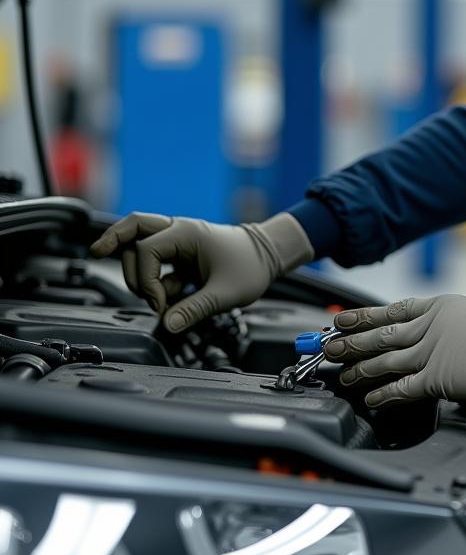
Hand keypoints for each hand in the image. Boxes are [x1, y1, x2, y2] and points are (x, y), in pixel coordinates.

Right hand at [89, 212, 312, 331]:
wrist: (270, 256)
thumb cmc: (252, 266)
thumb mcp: (225, 293)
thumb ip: (194, 309)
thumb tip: (167, 325)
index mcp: (187, 234)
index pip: (146, 250)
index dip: (146, 281)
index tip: (160, 305)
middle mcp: (178, 232)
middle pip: (133, 229)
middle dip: (118, 248)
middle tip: (105, 262)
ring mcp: (179, 243)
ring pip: (140, 243)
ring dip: (137, 271)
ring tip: (154, 299)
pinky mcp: (181, 256)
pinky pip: (155, 264)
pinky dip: (154, 281)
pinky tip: (167, 300)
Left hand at [323, 294, 465, 407]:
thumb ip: (443, 323)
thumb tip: (427, 333)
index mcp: (436, 307)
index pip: (392, 310)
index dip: (364, 316)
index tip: (343, 319)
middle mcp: (428, 327)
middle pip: (380, 334)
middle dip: (351, 341)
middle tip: (329, 346)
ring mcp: (430, 352)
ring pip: (385, 360)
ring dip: (360, 368)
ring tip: (343, 375)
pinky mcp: (436, 378)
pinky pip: (402, 387)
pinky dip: (383, 394)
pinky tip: (370, 398)